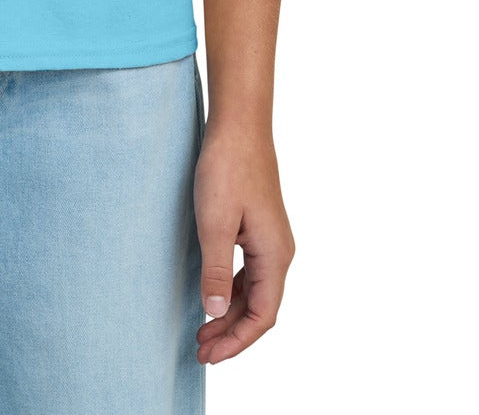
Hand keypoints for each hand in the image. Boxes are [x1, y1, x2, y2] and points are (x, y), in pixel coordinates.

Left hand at [193, 117, 295, 365]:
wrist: (238, 124)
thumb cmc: (227, 168)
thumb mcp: (214, 222)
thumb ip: (215, 270)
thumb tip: (213, 313)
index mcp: (274, 255)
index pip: (262, 316)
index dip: (237, 341)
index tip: (209, 355)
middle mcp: (279, 251)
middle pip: (259, 308)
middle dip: (231, 333)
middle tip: (199, 350)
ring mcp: (270, 239)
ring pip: (253, 291)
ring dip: (229, 313)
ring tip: (201, 331)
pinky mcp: (258, 227)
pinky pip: (249, 272)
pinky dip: (231, 290)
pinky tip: (212, 297)